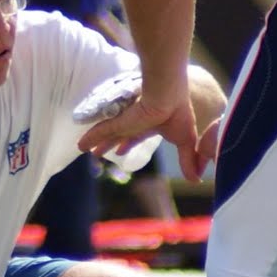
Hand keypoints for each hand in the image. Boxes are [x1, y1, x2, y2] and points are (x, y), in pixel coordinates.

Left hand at [81, 91, 213, 180]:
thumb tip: (195, 179)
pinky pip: (101, 131)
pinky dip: (91, 137)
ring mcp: (125, 120)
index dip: (128, 144)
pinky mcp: (116, 122)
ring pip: (108, 133)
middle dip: (108, 144)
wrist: (167, 97)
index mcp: (151, 122)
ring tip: (84, 149)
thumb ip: (187, 159)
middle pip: (118, 134)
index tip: (119, 152)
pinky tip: (81, 145)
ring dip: (97, 142)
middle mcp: (136, 120)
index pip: (136, 135)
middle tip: (96, 153)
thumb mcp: (185, 140)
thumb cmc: (178, 113)